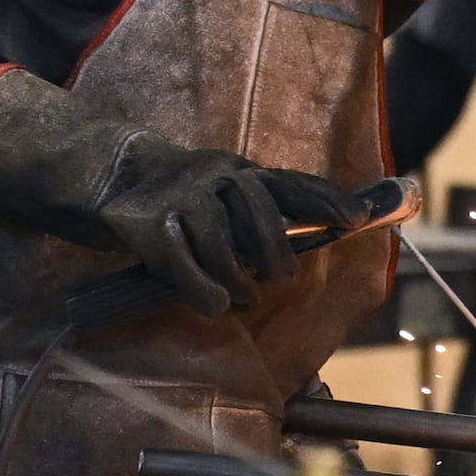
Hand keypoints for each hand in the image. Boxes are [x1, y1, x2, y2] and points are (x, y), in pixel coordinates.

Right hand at [96, 140, 359, 312]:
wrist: (119, 177)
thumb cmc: (192, 200)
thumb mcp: (231, 196)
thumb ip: (271, 212)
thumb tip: (329, 233)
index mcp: (243, 169)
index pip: (291, 184)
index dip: (325, 201)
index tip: (356, 220)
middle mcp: (217, 175)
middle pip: (259, 212)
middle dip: (275, 251)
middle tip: (280, 279)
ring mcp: (183, 196)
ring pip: (222, 246)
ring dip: (237, 281)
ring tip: (243, 297)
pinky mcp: (152, 222)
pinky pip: (184, 263)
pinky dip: (203, 290)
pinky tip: (214, 305)